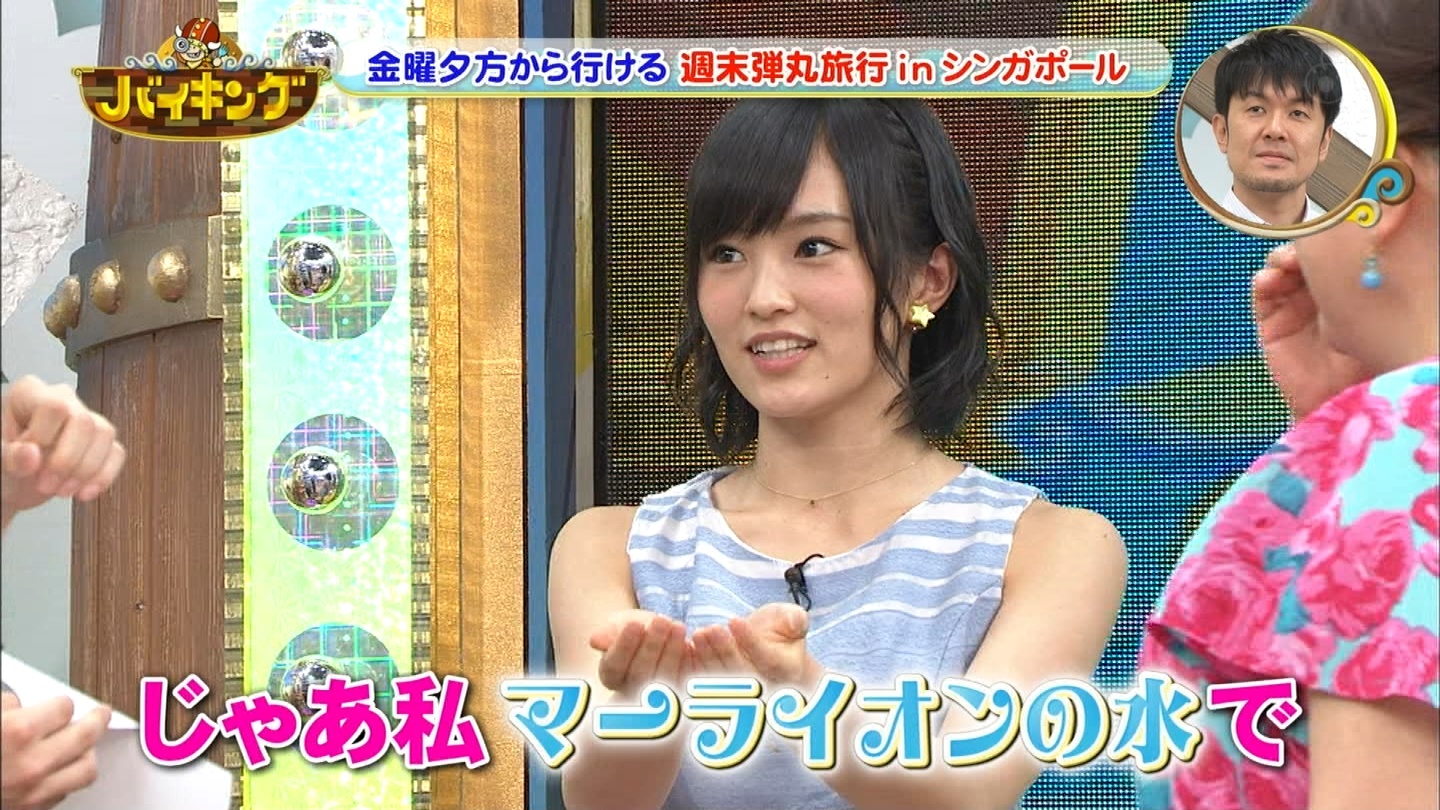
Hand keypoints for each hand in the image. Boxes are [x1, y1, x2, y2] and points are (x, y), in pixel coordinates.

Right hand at [1, 692, 110, 809]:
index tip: (62, 703)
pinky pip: (63, 793)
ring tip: (84, 744)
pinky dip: (65, 780)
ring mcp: (34, 792)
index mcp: (17, 733)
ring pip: (86, 769)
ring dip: (87, 754)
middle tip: (99, 714)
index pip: (65, 707)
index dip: (62, 702)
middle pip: (87, 735)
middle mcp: (32, 764)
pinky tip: (59, 770)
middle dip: (95, 720)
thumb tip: (20, 703)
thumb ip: (5, 707)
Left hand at [2, 377, 125, 518]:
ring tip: (61, 491)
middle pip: (85, 422)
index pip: (55, 407)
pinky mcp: (101, 440)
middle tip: (46, 486)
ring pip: (105, 435)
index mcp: (30, 393)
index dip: (46, 438)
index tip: (29, 462)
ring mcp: (86, 418)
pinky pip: (117, 453)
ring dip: (86, 471)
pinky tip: (83, 493)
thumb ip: (9, 456)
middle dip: (68, 461)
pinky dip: (103, 477)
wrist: (12, 482)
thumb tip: (32, 454)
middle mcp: (62, 399)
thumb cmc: (2, 461)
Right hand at [589, 610, 691, 697]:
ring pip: (667, 680)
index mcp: (612, 677)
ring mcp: (661, 697)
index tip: (634, 624)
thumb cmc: (637, 629)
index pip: (614, 668)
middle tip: (661, 620)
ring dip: (673, 652)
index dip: (624, 647)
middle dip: (652, 646)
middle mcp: (634, 693)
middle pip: (641, 676)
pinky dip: (695, 659)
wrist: (662, 633)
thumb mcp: (622, 625)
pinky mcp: (689, 691)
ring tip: (678, 626)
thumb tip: (595, 641)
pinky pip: (692, 681)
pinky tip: (698, 638)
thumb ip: (610, 633)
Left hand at [696, 603, 819, 689]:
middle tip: (711, 629)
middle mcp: (766, 688)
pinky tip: (687, 648)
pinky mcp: (720, 695)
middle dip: (726, 650)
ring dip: (708, 658)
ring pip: (722, 679)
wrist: (766, 650)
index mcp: (787, 672)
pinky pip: (706, 684)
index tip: (734, 620)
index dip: (750, 641)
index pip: (768, 659)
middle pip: (743, 673)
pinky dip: (696, 667)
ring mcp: (743, 695)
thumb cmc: (779, 631)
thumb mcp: (791, 619)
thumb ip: (794, 618)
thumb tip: (795, 621)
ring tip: (699, 635)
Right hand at [1252, 245, 1368, 419]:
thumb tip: (1358, 237)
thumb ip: (1355, 279)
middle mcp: (1321, 293)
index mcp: (1348, 285)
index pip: (1333, 250)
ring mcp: (1294, 307)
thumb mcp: (1368, 310)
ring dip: (1282, 259)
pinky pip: (1263, 294)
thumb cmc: (1372, 356)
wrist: (1347, 399)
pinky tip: (1271, 279)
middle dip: (1304, 244)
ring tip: (1290, 261)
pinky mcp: (1272, 324)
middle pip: (1306, 256)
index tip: (1328, 227)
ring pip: (1282, 268)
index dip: (1327, 236)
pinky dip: (1264, 281)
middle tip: (1307, 241)